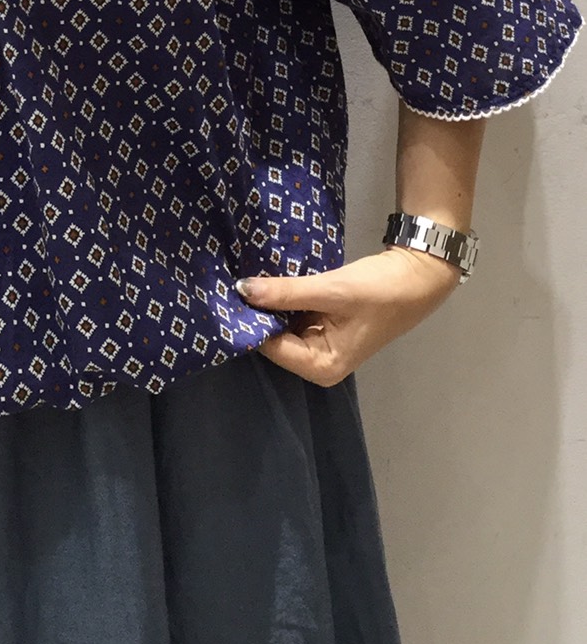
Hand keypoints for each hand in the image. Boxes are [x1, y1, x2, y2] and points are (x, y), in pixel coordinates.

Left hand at [236, 247, 461, 386]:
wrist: (417, 276)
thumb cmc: (380, 291)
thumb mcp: (331, 290)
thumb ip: (286, 292)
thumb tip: (242, 289)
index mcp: (321, 367)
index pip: (269, 346)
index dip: (250, 320)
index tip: (226, 292)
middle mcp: (316, 363)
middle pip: (272, 338)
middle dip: (256, 312)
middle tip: (230, 280)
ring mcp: (319, 344)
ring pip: (280, 324)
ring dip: (268, 303)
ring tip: (241, 276)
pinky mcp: (321, 326)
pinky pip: (291, 314)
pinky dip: (282, 299)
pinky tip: (265, 280)